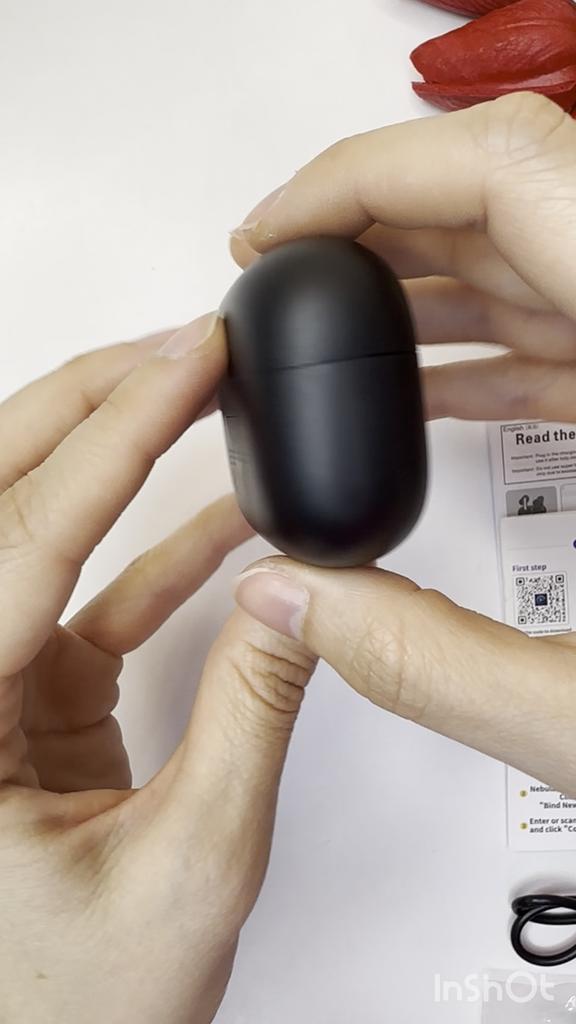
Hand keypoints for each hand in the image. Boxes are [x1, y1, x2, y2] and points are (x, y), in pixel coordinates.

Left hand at [0, 317, 315, 1022]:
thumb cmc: (72, 1014)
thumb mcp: (190, 864)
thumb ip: (248, 718)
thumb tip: (295, 600)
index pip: (27, 538)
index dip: (118, 434)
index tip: (186, 362)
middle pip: (1, 500)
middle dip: (88, 405)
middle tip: (175, 344)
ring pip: (38, 532)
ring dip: (116, 457)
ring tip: (193, 394)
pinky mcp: (31, 696)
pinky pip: (90, 595)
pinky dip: (157, 551)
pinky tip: (224, 518)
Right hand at [231, 91, 575, 423]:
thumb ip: (495, 174)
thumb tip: (344, 197)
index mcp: (570, 201)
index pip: (427, 162)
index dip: (325, 188)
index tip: (259, 240)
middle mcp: (567, 245)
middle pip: (427, 221)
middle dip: (333, 236)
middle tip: (265, 271)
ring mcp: (570, 312)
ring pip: (459, 296)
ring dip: (376, 310)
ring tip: (309, 333)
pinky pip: (496, 375)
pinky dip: (438, 381)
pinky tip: (395, 393)